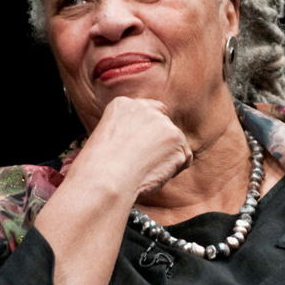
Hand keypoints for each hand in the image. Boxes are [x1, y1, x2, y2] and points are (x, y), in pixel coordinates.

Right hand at [74, 96, 192, 197]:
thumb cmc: (99, 170)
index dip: (150, 131)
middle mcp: (145, 109)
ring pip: (175, 143)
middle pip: (164, 126)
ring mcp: (163, 123)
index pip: (149, 111)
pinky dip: (174, 170)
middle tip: (143, 165)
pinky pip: (184, 158)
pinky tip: (154, 174)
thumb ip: (128, 132)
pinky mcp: (177, 139)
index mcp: (122, 105)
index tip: (145, 147)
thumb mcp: (107, 139)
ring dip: (166, 159)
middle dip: (160, 145)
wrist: (106, 179)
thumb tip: (146, 145)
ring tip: (144, 171)